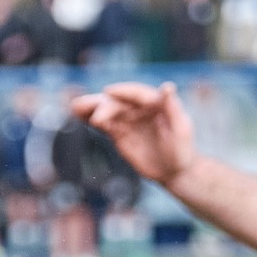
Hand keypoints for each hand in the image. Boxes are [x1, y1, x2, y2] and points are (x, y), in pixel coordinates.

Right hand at [71, 82, 195, 184]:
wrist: (175, 170)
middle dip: (99, 102)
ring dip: (90, 109)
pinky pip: (104, 125)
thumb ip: (173, 108)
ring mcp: (127, 121)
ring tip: (74, 108)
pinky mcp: (119, 134)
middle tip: (83, 105)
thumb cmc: (182, 148)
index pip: (135, 93)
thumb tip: (167, 86)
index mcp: (154, 102)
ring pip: (107, 112)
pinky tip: (79, 117)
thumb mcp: (181, 128)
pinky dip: (91, 120)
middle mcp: (138, 108)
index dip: (122, 91)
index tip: (107, 91)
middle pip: (117, 102)